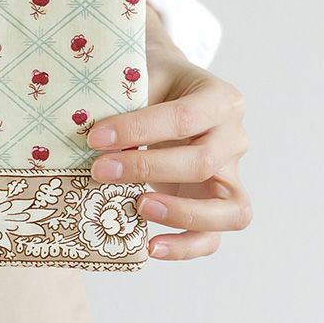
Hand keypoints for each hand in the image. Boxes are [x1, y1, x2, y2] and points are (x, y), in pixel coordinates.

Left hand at [86, 11, 249, 260]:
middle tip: (99, 171)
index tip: (95, 138)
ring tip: (138, 208)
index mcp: (221, 100)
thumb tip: (89, 132)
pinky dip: (186, 247)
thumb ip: (127, 99)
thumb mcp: (143, 75)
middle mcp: (234, 139)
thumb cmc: (153, 82)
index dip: (139, 129)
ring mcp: (230, 176)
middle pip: (203, 162)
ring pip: (229, 209)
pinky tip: (150, 247)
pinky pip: (214, 237)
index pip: (186, 117)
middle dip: (146, 169)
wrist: (170, 89)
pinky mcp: (217, 205)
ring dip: (181, 213)